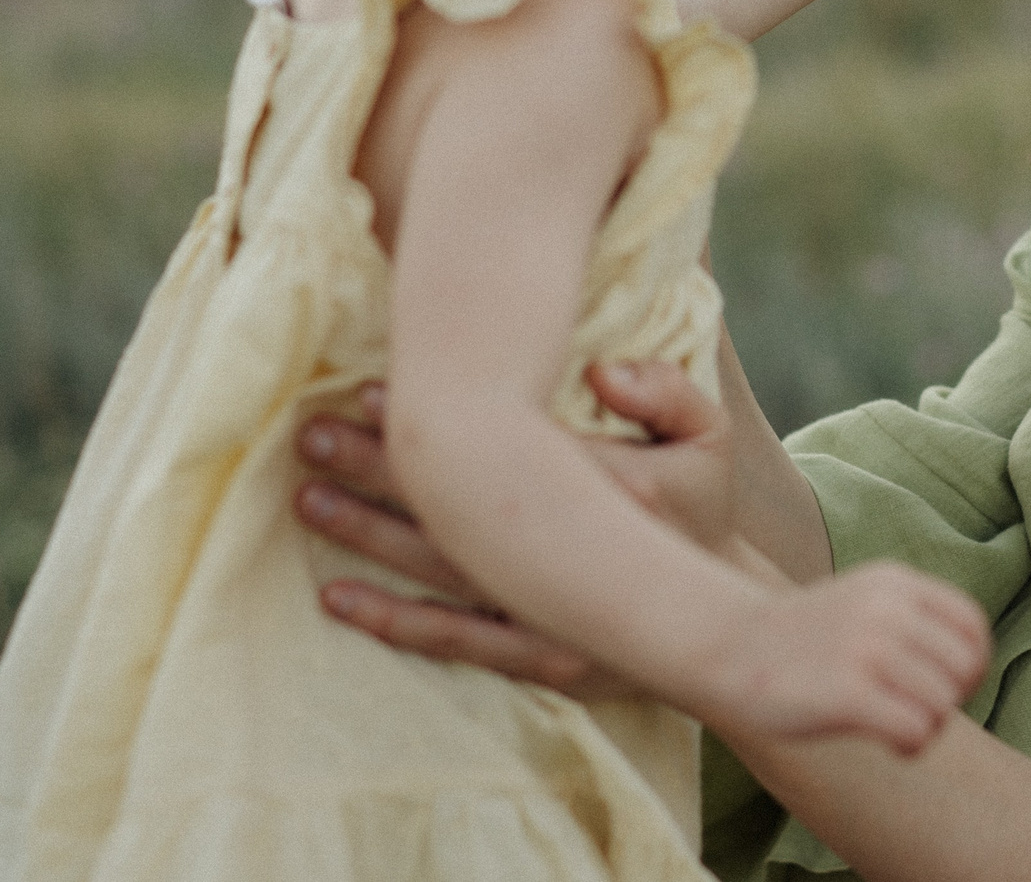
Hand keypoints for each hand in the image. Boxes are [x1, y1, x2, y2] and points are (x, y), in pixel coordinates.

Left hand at [295, 360, 738, 696]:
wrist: (721, 618)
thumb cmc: (700, 511)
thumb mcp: (708, 438)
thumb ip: (665, 391)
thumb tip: (601, 370)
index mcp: (617, 489)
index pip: (507, 444)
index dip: (437, 418)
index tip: (370, 391)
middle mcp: (573, 554)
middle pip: (457, 503)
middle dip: (378, 466)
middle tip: (312, 435)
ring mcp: (554, 613)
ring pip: (442, 569)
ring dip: (369, 531)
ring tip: (309, 496)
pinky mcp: (543, 660)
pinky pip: (456, 640)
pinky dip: (393, 620)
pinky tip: (338, 597)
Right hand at [695, 563, 990, 756]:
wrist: (728, 646)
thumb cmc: (803, 637)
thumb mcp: (866, 601)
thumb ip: (916, 619)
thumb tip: (972, 668)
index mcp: (896, 582)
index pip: (973, 627)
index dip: (970, 665)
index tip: (941, 685)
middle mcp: (887, 609)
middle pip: (965, 670)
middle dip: (949, 700)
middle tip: (914, 710)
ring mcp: (867, 649)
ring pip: (943, 704)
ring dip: (927, 728)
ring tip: (896, 726)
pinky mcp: (847, 693)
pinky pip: (916, 730)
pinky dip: (911, 746)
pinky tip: (887, 743)